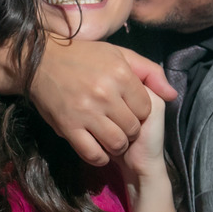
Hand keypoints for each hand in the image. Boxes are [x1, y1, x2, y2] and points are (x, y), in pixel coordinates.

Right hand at [9, 38, 175, 165]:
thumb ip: (150, 72)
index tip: (126, 109)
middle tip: (117, 124)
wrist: (39, 61)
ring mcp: (86, 112)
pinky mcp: (68, 127)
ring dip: (116, 145)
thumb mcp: (120, 55)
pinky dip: (99, 156)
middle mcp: (105, 93)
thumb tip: (173, 94)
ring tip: (109, 136)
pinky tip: (96, 147)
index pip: (145, 109)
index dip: (138, 112)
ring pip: (117, 143)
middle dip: (129, 130)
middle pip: (132, 128)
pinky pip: (93, 153)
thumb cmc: (83, 56)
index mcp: (120, 74)